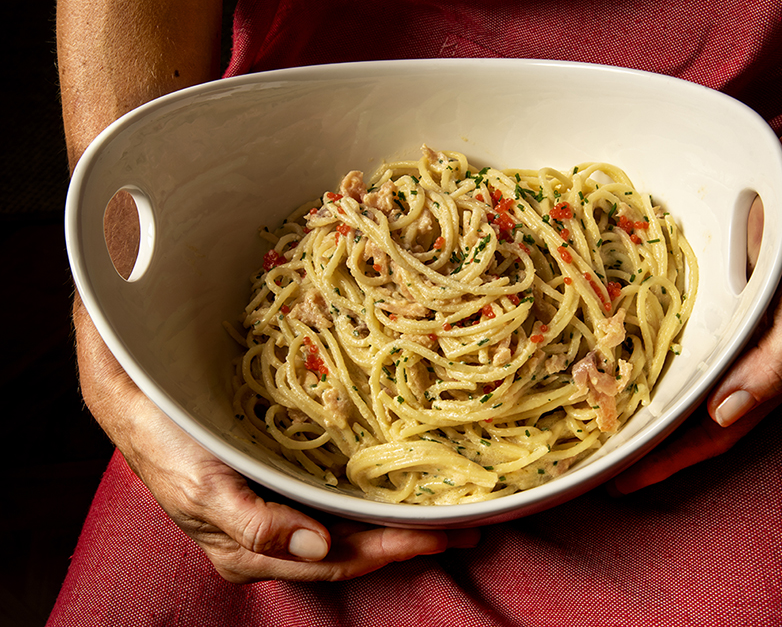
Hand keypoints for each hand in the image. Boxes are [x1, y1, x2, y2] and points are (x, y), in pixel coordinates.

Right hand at [74, 298, 477, 582]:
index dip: (392, 549)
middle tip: (467, 527)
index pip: (339, 559)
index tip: (441, 535)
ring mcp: (276, 510)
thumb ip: (256, 524)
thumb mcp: (202, 488)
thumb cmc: (166, 445)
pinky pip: (335, 498)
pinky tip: (396, 487)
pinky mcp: (277, 480)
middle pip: (353, 548)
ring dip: (396, 521)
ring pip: (348, 526)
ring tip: (446, 511)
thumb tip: (314, 549)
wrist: (134, 401)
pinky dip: (371, 497)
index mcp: (254, 550)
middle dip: (408, 540)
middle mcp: (273, 537)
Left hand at [611, 136, 781, 492]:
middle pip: (684, 415)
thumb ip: (776, 363)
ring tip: (587, 420)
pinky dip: (638, 354)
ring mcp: (719, 329)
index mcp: (767, 372)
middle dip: (643, 442)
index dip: (667, 461)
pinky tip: (605, 356)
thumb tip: (722, 414)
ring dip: (635, 402)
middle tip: (590, 461)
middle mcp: (738, 358)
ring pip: (671, 379)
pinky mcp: (703, 298)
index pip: (711, 433)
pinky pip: (666, 336)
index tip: (620, 482)